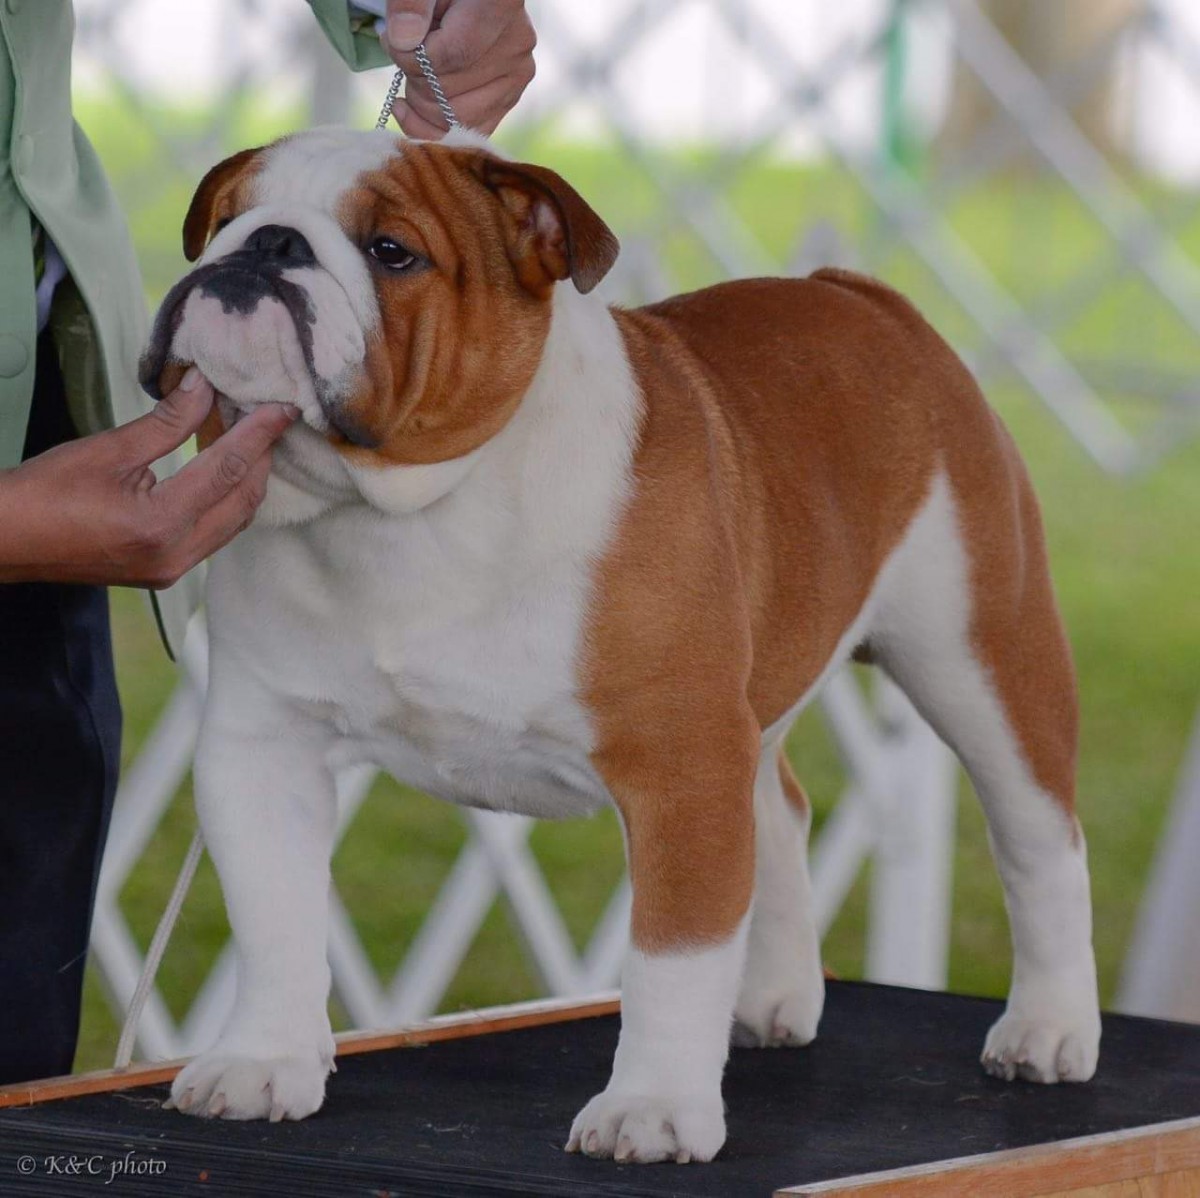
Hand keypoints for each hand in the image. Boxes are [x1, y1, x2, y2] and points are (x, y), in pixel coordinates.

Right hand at [0, 370, 297, 587]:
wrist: (4, 541)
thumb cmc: (43, 493)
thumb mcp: (106, 449)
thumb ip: (166, 422)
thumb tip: (206, 387)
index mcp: (161, 524)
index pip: (229, 471)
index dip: (259, 435)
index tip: (283, 408)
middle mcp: (176, 555)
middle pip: (243, 502)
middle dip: (261, 459)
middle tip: (268, 419)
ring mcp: (173, 570)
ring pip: (234, 522)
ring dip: (246, 480)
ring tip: (248, 438)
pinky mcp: (165, 572)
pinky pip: (215, 534)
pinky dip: (225, 501)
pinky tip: (222, 470)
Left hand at [383, 0, 535, 136]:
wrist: (467, 1)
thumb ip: (411, 3)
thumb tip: (403, 41)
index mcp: (501, 7)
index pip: (454, 54)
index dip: (414, 59)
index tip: (391, 42)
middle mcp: (517, 46)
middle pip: (453, 90)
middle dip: (414, 80)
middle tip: (401, 55)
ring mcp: (516, 77)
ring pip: (458, 119)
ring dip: (421, 104)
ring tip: (411, 75)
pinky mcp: (509, 100)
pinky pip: (468, 134)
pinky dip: (432, 129)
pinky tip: (410, 108)